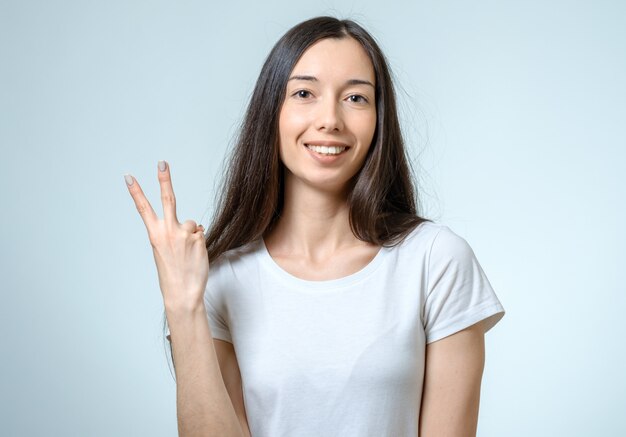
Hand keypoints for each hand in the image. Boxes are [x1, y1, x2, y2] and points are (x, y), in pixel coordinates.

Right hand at [124, 160, 208, 311]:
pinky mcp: (198, 238)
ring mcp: (184, 233)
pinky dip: (200, 242)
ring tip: (188, 254)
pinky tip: (195, 256)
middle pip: (168, 199)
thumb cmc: (173, 274)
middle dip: (164, 179)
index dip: (136, 191)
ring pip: (191, 223)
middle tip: (162, 162)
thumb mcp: (166, 251)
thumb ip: (175, 234)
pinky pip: (201, 233)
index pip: (143, 209)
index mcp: (155, 235)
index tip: (129, 176)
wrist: (182, 293)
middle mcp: (168, 231)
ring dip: (192, 235)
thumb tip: (195, 225)